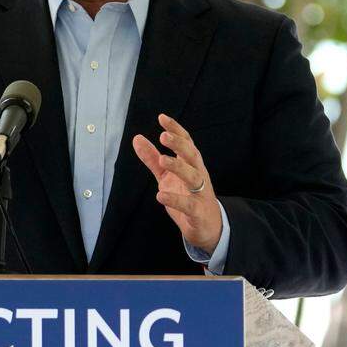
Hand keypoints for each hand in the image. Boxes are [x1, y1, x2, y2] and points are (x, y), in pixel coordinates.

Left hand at [132, 113, 221, 251]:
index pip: (186, 142)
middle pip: (192, 155)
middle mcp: (198, 175)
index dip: (176, 130)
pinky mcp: (198, 212)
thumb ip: (153, 158)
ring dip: (179, 167)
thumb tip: (137, 138)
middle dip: (179, 145)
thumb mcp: (167, 176)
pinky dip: (176, 200)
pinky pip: (188, 205)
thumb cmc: (188, 197)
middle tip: (163, 136)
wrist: (209, 227)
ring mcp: (200, 194)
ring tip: (163, 160)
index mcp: (191, 165)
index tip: (162, 118)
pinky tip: (161, 195)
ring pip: (193, 177)